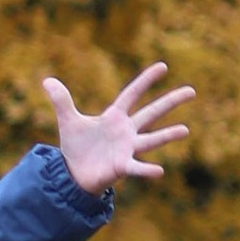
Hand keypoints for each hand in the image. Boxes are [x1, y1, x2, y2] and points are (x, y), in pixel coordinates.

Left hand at [41, 60, 194, 196]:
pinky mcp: (122, 167)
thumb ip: (62, 101)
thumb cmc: (77, 147)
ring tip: (185, 130)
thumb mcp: (68, 121)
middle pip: (151, 113)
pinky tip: (160, 171)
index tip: (163, 66)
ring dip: (167, 135)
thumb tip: (47, 80)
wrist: (73, 174)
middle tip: (192, 91)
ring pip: (151, 140)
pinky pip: (137, 168)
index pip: (132, 94)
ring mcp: (127, 149)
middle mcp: (126, 131)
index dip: (146, 81)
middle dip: (170, 101)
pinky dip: (147, 170)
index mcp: (114, 117)